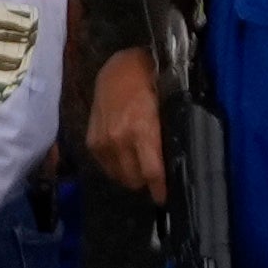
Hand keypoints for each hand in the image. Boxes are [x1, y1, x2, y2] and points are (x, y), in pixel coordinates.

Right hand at [83, 49, 160, 206]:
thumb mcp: (168, 107)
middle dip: (147, 182)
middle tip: (156, 177)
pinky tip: (127, 161)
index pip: (152, 172)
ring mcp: (103, 142)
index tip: (165, 199)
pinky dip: (116, 168)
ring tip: (142, 169)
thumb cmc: (151, 84)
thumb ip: (168, 135)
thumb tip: (176, 161)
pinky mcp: (91, 141)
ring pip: (119, 176)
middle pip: (135, 178)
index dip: (160, 190)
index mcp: (142, 132)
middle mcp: (119, 140)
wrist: (120, 69)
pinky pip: (105, 167)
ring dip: (131, 177)